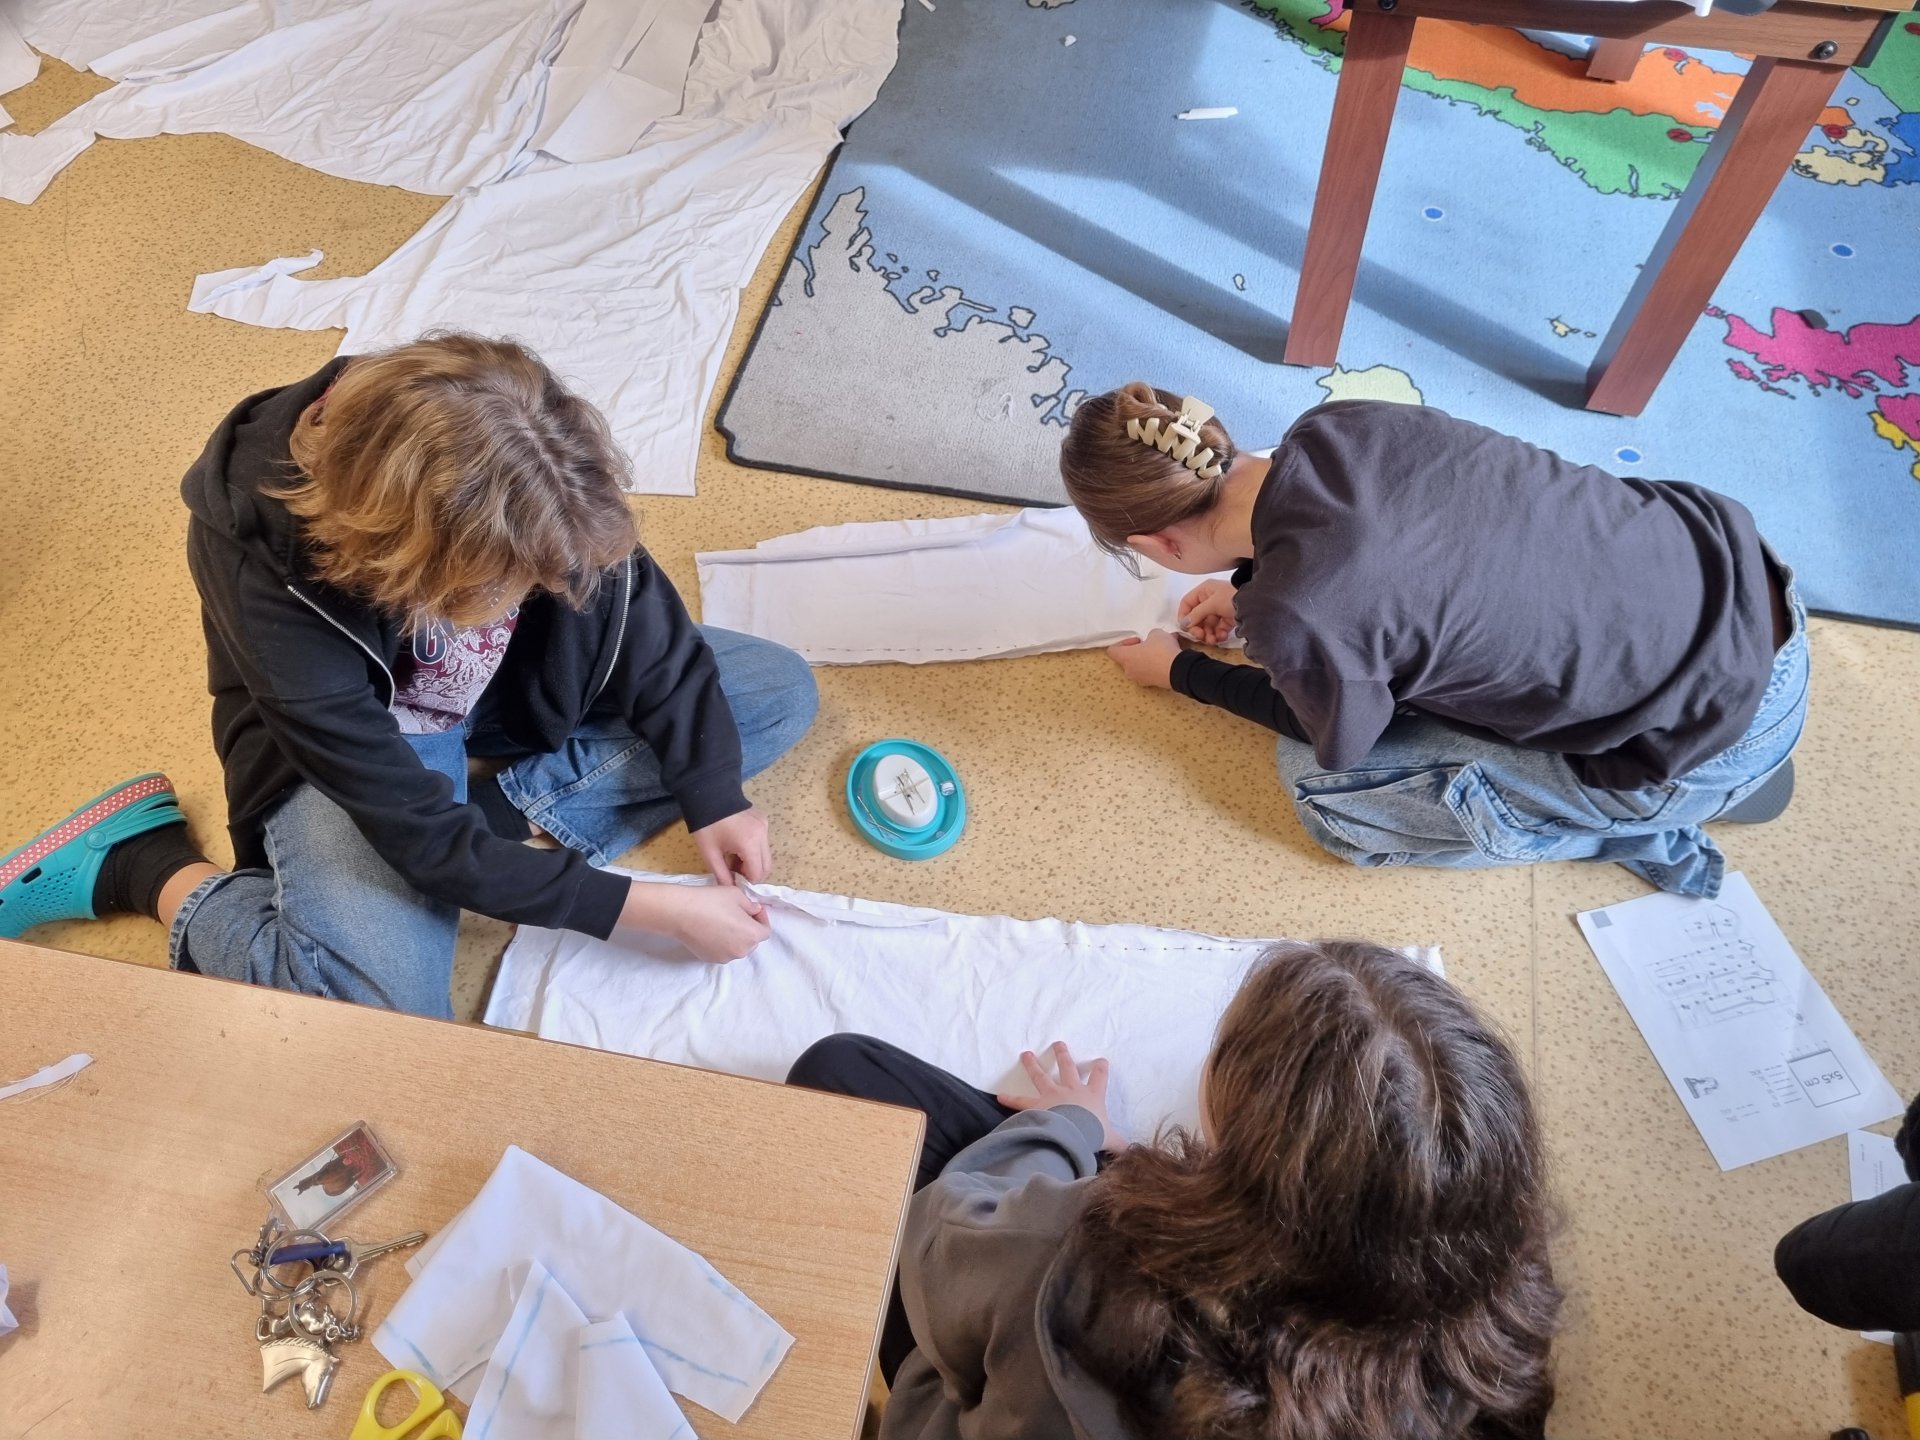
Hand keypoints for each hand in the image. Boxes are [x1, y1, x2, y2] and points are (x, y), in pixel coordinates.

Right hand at [621, 880, 770, 963]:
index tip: (753, 909)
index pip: (765, 931)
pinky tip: (711, 930)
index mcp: (751, 935)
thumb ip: (751, 905)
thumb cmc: (711, 901)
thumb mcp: (737, 895)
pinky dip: (722, 943)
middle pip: (752, 941)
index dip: (762, 919)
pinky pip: (723, 951)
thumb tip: (755, 910)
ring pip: (737, 947)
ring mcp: (725, 958)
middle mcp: (741, 951)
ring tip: (723, 922)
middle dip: (749, 928)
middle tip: (738, 914)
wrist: (681, 913)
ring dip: (735, 937)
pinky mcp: (710, 959)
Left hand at [691, 806, 771, 884]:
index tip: (735, 881)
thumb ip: (722, 875)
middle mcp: (763, 835)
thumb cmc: (707, 826)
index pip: (757, 873)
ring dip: (753, 861)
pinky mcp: (764, 821)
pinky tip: (737, 844)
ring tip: (734, 858)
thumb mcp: (710, 854)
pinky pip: (763, 842)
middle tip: (735, 872)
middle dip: (752, 873)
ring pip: (766, 854)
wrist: (710, 796)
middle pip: (766, 866)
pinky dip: (754, 849)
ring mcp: (765, 827)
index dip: (747, 882)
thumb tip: (731, 889)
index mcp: (750, 844)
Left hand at [997, 1041, 1127, 1153]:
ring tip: (1026, 1054)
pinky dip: (1011, 1099)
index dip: (1101, 1068)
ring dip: (1033, 1065)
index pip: (1100, 1077)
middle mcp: (1072, 1090)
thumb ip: (1121, 1146)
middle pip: (1068, 1067)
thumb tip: (1133, 1154)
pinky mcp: (1037, 1105)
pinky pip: (1021, 1102)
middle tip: (1058, 1044)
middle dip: (1063, 1055)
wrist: (1074, 1133)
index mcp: (1092, 1096)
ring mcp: (1052, 1095)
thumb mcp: (1111, 1139)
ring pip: (1041, 1076)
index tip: (1101, 1060)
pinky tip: (1000, 1096)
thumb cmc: (1093, 1133)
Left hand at [1106, 630, 1181, 689]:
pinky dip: (1156, 666)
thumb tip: (1153, 639)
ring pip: (1139, 667)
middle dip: (1137, 651)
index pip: (1112, 651)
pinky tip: (1168, 659)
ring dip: (1147, 658)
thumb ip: (1150, 635)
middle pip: (1127, 659)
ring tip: (1162, 650)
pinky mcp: (1152, 684)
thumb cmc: (1162, 650)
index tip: (1137, 640)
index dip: (1122, 643)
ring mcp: (1140, 680)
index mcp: (1125, 657)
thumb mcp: (1156, 633)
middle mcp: (1129, 671)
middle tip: (1149, 645)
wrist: (1178, 670)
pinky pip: (1150, 673)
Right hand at [1178, 579, 1236, 645]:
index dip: (1184, 616)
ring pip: (1207, 625)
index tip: (1186, 628)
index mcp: (1204, 591)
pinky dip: (1218, 635)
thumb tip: (1184, 624)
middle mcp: (1210, 599)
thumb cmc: (1232, 598)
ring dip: (1208, 634)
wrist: (1257, 604)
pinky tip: (1222, 637)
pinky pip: (1218, 629)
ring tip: (1213, 641)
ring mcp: (1219, 610)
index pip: (1187, 603)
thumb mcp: (1212, 604)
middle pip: (1196, 617)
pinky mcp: (1227, 619)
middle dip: (1198, 628)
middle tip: (1201, 637)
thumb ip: (1197, 614)